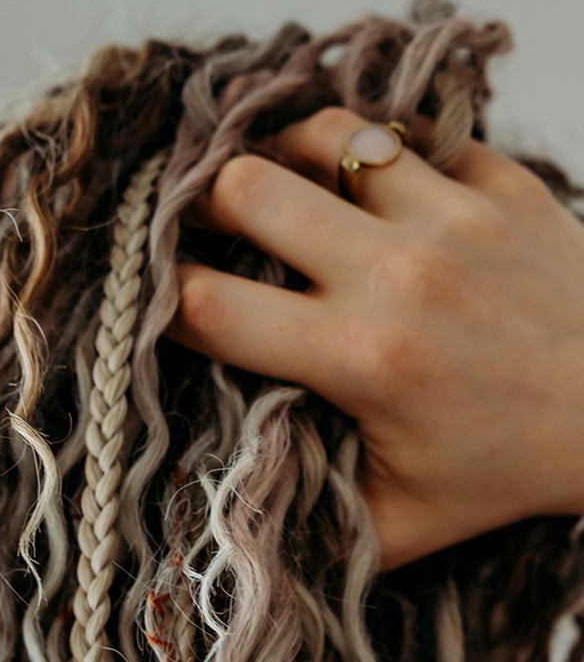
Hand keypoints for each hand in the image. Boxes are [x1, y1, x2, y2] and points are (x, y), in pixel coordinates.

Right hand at [165, 106, 583, 570]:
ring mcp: (453, 217)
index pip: (212, 307)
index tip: (156, 306)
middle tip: (206, 235)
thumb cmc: (505, 474)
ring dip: (284, 160)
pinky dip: (372, 158)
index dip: (162, 302)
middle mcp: (399, 275)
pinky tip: (363, 191)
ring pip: (325, 135)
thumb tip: (223, 518)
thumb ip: (305, 523)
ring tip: (275, 190)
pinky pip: (409, 138)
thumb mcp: (399, 526)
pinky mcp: (500, 184)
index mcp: (362, 359)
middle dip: (207, 212)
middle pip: (248, 189)